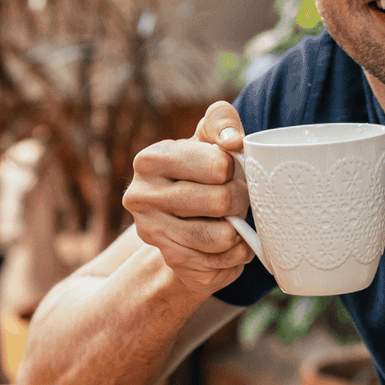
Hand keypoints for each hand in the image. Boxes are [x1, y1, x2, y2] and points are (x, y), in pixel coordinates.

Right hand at [122, 100, 253, 293]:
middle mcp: (142, 197)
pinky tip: (231, 243)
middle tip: (238, 197)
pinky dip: (236, 253)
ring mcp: (153, 233)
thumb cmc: (202, 168)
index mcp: (150, 160)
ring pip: (221, 237)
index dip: (234, 168)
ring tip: (236, 219)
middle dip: (241, 199)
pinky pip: (220, 262)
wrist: (184, 215)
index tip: (228, 170)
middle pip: (221, 201)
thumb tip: (233, 140)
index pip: (218, 166)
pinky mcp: (171, 261)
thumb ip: (222, 122)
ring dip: (240, 229)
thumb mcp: (208, 137)